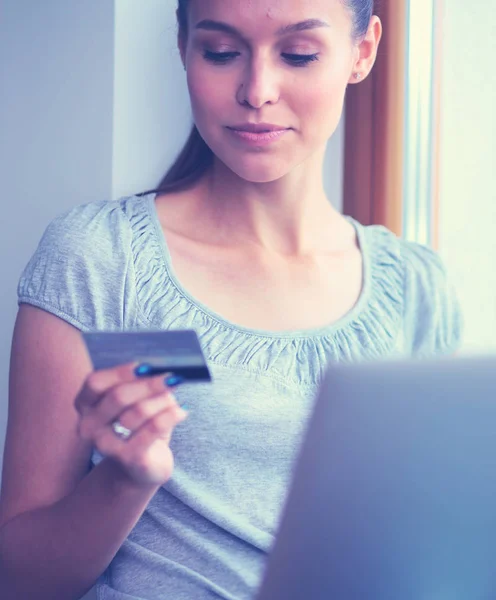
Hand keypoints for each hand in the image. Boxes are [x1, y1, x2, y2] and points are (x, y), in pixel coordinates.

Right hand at [75, 362, 186, 486]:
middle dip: (148, 384)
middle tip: (171, 377)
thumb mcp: (136, 400)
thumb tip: (162, 371)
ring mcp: (106, 445)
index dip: (121, 372)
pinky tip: (182, 411)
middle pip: (118, 397)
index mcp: (85, 405)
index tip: (146, 366)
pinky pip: (154, 428)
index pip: (96, 383)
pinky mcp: (129, 458)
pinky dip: (171, 415)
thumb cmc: (138, 426)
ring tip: (175, 398)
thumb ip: (141, 384)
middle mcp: (89, 426)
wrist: (142, 467)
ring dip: (162, 400)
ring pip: (138, 411)